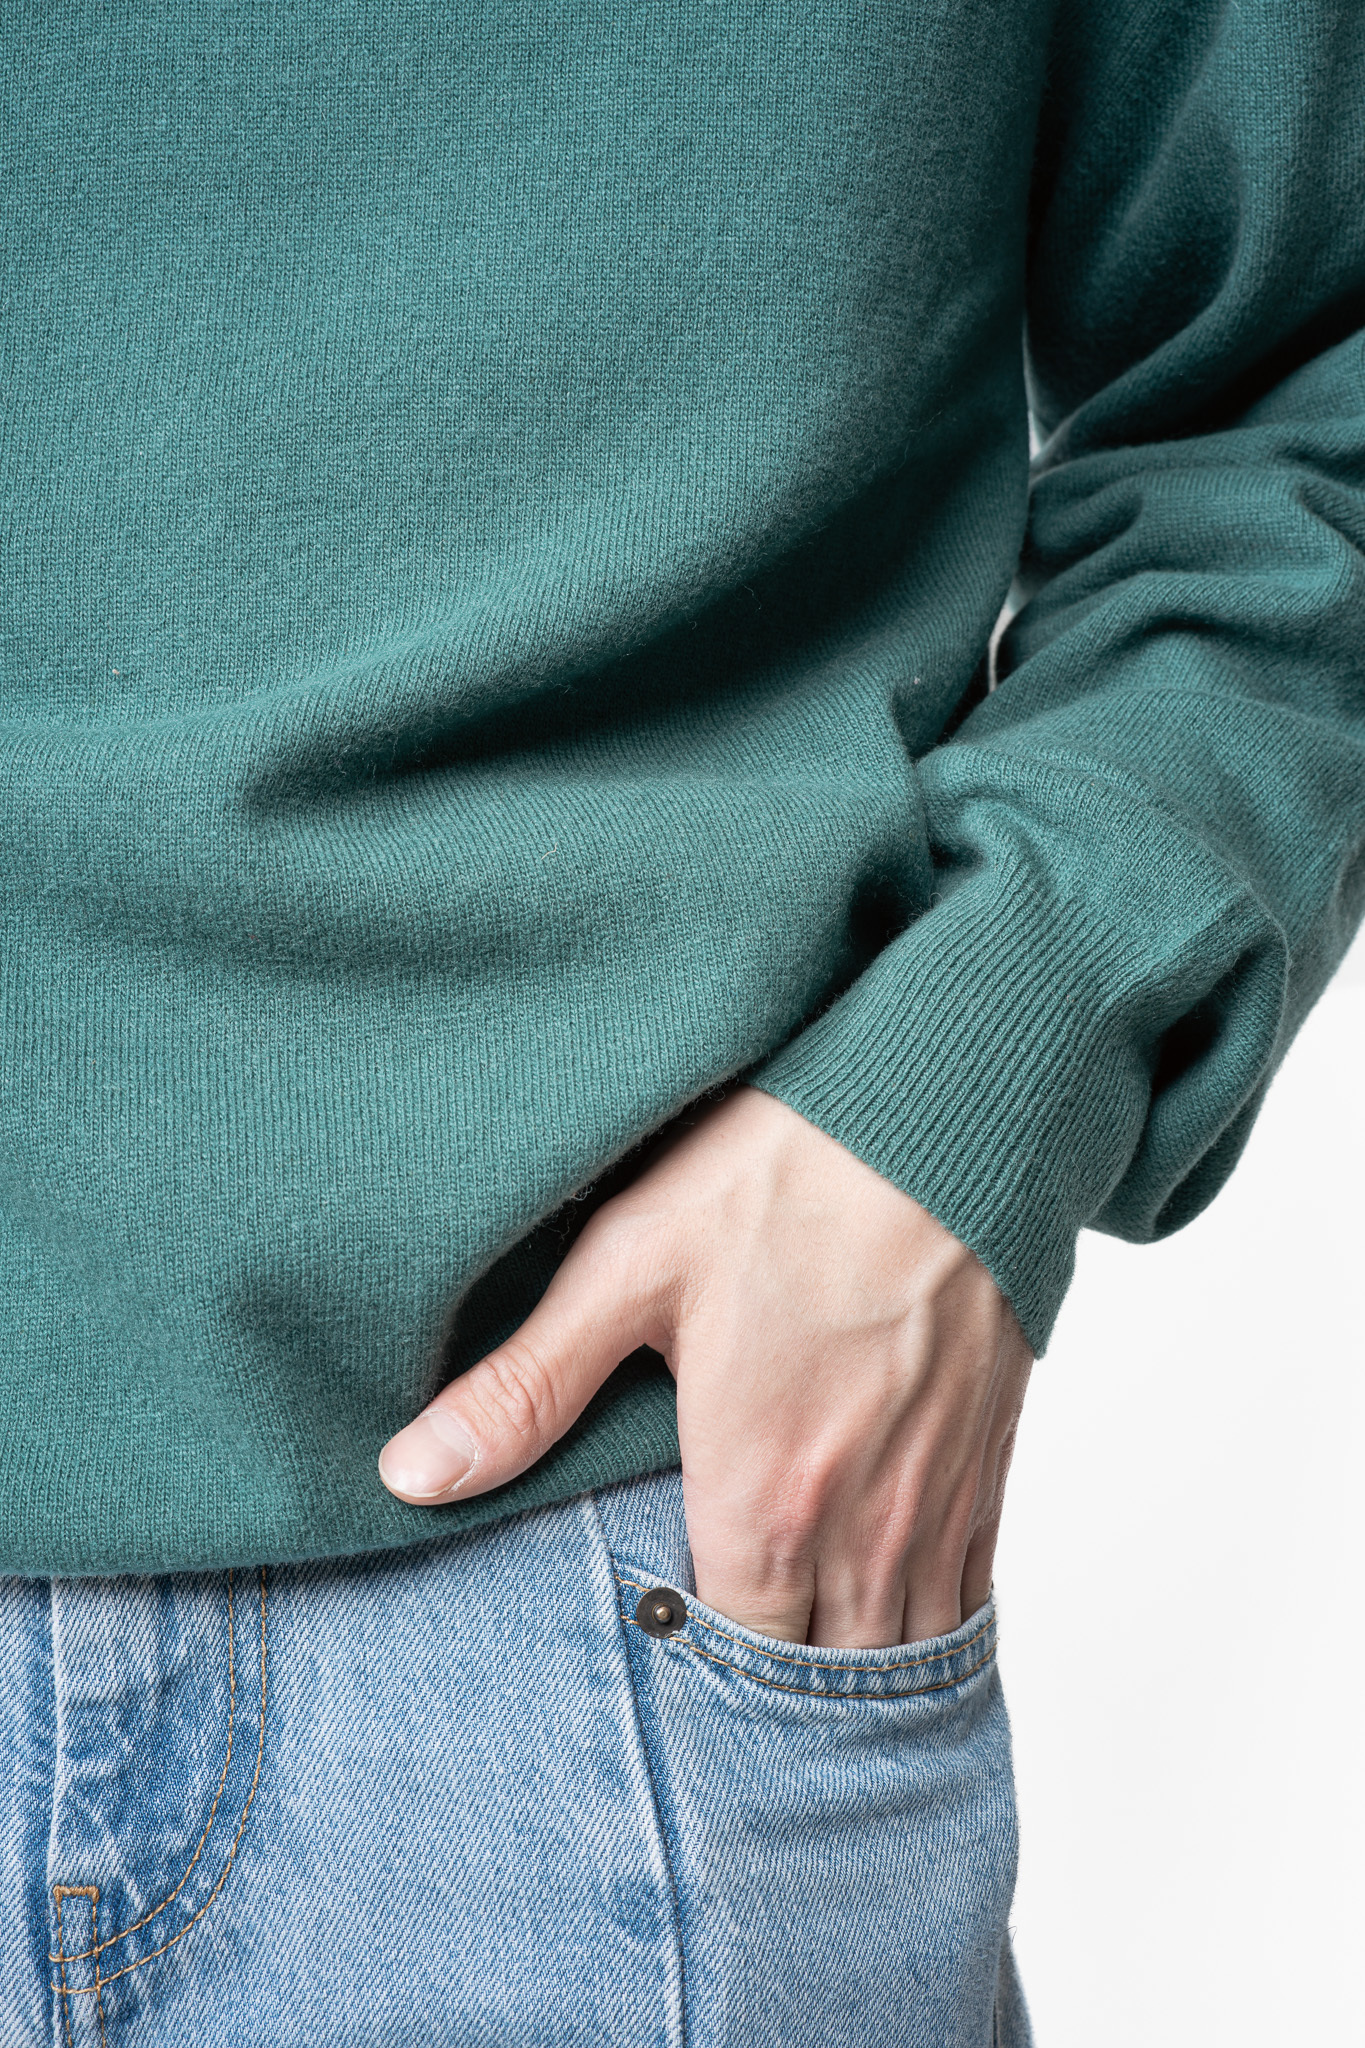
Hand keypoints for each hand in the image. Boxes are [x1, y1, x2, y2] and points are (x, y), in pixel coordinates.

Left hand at [378, 1087, 1031, 1646]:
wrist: (949, 1105)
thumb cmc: (788, 1173)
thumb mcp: (630, 1264)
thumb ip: (527, 1388)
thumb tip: (410, 1478)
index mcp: (765, 1498)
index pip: (732, 1667)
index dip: (690, 1689)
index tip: (651, 1668)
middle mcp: (865, 1524)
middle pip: (826, 1680)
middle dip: (771, 1702)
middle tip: (715, 1690)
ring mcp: (939, 1494)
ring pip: (910, 1649)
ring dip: (854, 1673)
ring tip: (797, 1672)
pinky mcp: (990, 1453)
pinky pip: (971, 1589)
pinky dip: (930, 1623)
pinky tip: (887, 1615)